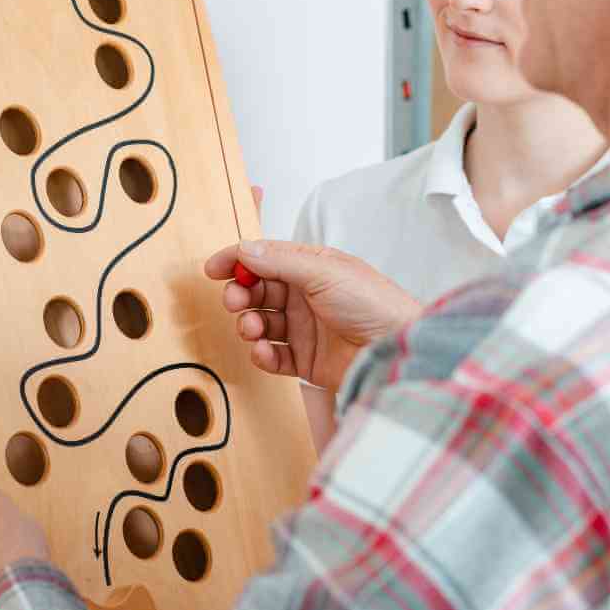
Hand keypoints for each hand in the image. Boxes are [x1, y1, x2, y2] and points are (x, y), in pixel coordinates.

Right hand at [205, 240, 421, 391]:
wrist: (396, 350)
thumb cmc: (374, 304)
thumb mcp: (324, 272)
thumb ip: (281, 261)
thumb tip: (245, 249)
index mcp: (313, 267)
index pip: (266, 258)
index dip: (237, 261)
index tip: (213, 268)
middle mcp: (307, 296)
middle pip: (259, 292)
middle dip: (241, 294)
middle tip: (236, 301)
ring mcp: (306, 329)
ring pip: (262, 324)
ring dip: (249, 325)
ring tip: (252, 329)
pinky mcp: (307, 361)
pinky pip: (273, 356)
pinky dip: (262, 354)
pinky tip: (263, 351)